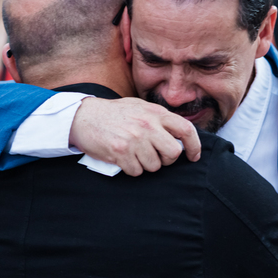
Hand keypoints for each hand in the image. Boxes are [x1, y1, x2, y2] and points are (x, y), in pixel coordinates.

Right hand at [68, 97, 201, 175]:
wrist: (83, 116)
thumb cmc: (113, 113)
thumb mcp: (139, 107)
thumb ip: (159, 118)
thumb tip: (179, 135)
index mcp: (155, 113)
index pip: (186, 130)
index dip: (194, 146)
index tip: (193, 155)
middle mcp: (147, 125)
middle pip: (173, 153)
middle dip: (167, 159)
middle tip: (156, 156)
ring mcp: (134, 139)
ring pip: (154, 165)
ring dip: (145, 164)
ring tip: (134, 154)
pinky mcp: (120, 152)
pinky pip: (136, 171)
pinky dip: (131, 169)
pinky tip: (123, 158)